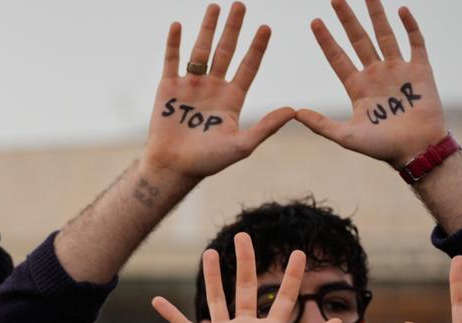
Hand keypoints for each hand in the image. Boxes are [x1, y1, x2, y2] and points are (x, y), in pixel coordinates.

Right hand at [144, 2, 293, 180]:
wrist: (173, 167)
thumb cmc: (207, 161)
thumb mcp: (241, 146)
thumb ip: (266, 127)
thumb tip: (293, 111)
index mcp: (232, 98)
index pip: (248, 66)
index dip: (257, 47)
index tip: (266, 27)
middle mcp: (213, 87)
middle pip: (226, 51)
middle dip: (233, 28)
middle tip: (240, 5)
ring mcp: (190, 85)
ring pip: (201, 51)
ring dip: (207, 28)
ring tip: (215, 6)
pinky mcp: (168, 89)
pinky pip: (172, 61)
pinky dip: (174, 43)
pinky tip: (178, 25)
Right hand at [152, 233, 341, 322]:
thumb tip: (336, 322)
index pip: (285, 298)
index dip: (293, 276)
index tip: (299, 253)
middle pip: (247, 288)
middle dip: (246, 262)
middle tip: (243, 237)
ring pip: (217, 299)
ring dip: (213, 276)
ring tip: (209, 253)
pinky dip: (171, 315)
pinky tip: (157, 301)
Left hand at [296, 0, 445, 165]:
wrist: (416, 149)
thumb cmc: (381, 147)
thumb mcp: (345, 136)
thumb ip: (321, 125)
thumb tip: (295, 113)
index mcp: (357, 87)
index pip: (338, 57)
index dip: (326, 40)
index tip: (315, 22)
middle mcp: (376, 73)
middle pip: (358, 39)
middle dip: (347, 19)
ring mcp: (398, 69)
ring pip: (385, 35)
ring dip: (376, 14)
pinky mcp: (421, 70)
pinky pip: (415, 42)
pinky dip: (409, 26)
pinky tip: (401, 10)